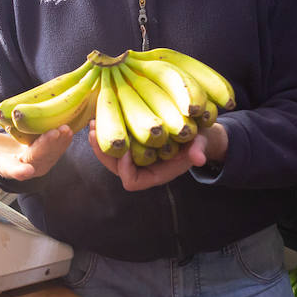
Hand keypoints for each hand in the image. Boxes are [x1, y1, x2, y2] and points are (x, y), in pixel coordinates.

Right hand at [0, 126, 73, 180]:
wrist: (13, 151)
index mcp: (8, 165)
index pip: (14, 170)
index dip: (20, 170)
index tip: (27, 170)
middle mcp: (27, 165)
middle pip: (38, 159)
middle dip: (46, 148)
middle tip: (53, 135)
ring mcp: (43, 161)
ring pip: (53, 154)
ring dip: (59, 143)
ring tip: (63, 129)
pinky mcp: (53, 153)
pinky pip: (61, 147)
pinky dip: (65, 139)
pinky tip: (70, 126)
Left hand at [87, 122, 225, 191]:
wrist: (197, 130)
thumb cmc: (199, 138)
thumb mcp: (201, 142)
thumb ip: (199, 150)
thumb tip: (200, 159)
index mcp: (156, 174)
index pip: (132, 181)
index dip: (125, 168)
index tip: (125, 148)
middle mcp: (142, 167)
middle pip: (114, 168)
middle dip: (102, 152)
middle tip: (95, 132)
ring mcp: (134, 156)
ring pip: (109, 155)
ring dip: (98, 140)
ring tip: (95, 121)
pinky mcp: (131, 142)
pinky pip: (113, 142)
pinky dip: (105, 131)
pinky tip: (101, 115)